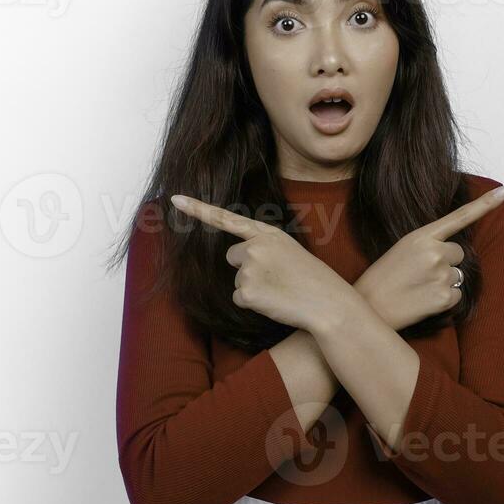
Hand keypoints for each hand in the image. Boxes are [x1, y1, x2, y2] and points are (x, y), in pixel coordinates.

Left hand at [169, 193, 356, 333]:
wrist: (328, 303)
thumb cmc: (312, 278)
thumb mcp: (290, 250)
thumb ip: (264, 246)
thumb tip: (238, 257)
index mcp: (267, 233)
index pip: (227, 218)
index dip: (198, 209)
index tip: (174, 199)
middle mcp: (254, 247)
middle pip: (233, 257)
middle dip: (247, 268)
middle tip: (277, 277)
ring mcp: (249, 269)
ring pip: (237, 281)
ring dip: (253, 288)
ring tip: (280, 290)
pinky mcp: (245, 292)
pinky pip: (239, 299)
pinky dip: (253, 304)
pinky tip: (274, 302)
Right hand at [354, 185, 503, 330]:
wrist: (368, 308)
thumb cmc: (382, 278)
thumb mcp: (402, 249)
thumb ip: (428, 244)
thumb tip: (454, 252)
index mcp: (421, 236)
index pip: (459, 216)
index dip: (485, 204)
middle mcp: (434, 252)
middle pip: (460, 253)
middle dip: (446, 263)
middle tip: (420, 274)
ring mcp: (441, 274)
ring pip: (458, 275)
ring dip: (444, 282)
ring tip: (418, 289)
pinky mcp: (445, 297)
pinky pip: (457, 296)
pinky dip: (444, 301)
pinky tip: (423, 301)